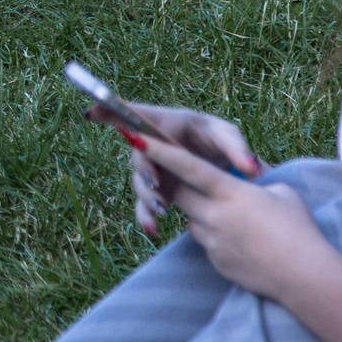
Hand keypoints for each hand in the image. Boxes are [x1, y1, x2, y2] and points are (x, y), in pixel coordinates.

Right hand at [91, 102, 261, 232]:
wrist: (228, 171)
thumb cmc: (226, 145)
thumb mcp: (230, 140)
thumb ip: (238, 149)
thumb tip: (249, 168)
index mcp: (172, 123)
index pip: (140, 114)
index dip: (114, 111)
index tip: (92, 113)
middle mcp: (156, 143)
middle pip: (139, 154)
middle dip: (145, 169)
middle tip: (156, 184)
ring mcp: (155, 167)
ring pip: (140, 181)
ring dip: (148, 196)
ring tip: (162, 211)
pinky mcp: (158, 189)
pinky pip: (145, 202)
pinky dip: (146, 215)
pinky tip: (153, 229)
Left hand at [137, 137, 331, 301]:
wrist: (306, 278)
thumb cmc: (300, 230)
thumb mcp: (282, 192)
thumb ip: (255, 183)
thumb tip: (246, 178)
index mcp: (230, 192)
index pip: (187, 167)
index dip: (160, 152)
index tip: (136, 138)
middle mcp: (214, 215)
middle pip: (180, 194)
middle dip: (181, 186)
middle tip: (196, 183)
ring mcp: (212, 241)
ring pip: (192, 220)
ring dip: (203, 214)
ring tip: (238, 221)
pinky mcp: (215, 261)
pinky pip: (206, 242)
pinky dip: (216, 237)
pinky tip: (243, 242)